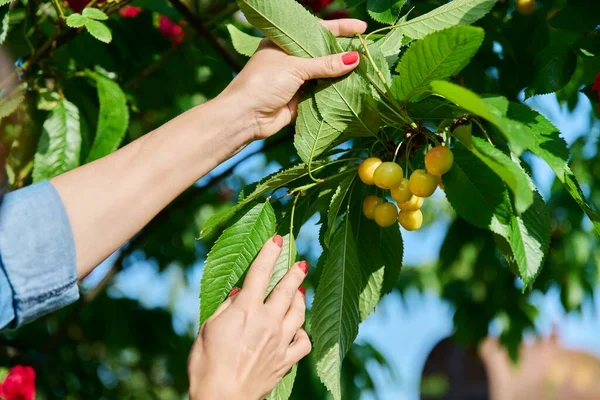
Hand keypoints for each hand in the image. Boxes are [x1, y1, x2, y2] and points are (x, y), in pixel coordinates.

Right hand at [188, 236, 309, 399]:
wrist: (220, 399)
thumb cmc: (206, 364)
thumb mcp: (207, 329)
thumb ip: (226, 307)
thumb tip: (238, 293)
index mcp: (246, 310)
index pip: (260, 273)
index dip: (270, 253)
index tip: (278, 239)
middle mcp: (268, 321)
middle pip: (286, 290)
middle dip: (295, 273)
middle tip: (301, 262)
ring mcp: (280, 341)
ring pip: (298, 313)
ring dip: (300, 298)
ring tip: (300, 292)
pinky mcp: (285, 361)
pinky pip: (303, 343)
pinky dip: (303, 333)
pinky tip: (299, 329)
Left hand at [220, 19, 367, 140]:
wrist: (245, 116)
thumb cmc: (264, 83)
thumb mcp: (295, 67)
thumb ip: (325, 64)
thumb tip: (354, 58)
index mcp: (283, 42)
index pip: (316, 30)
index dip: (339, 28)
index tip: (361, 28)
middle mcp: (290, 58)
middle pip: (322, 52)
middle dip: (343, 52)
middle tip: (367, 49)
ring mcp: (295, 79)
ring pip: (324, 73)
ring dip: (341, 73)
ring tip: (366, 68)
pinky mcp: (300, 98)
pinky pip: (322, 91)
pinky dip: (335, 90)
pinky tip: (353, 87)